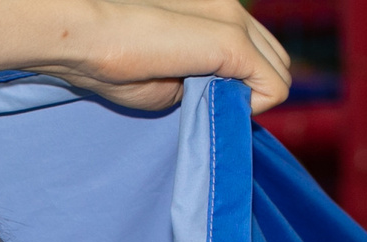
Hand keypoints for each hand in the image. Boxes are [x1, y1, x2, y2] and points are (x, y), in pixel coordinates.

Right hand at [40, 0, 292, 112]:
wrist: (86, 36)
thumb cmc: (109, 59)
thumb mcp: (167, 72)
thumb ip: (202, 77)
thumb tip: (223, 96)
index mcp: (212, 6)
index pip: (253, 44)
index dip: (238, 78)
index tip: (202, 96)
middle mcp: (229, 5)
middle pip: (275, 56)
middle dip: (251, 86)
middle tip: (207, 104)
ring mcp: (235, 20)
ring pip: (280, 70)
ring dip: (250, 96)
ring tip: (205, 103)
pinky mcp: (233, 41)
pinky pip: (275, 87)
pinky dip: (253, 107)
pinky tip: (216, 106)